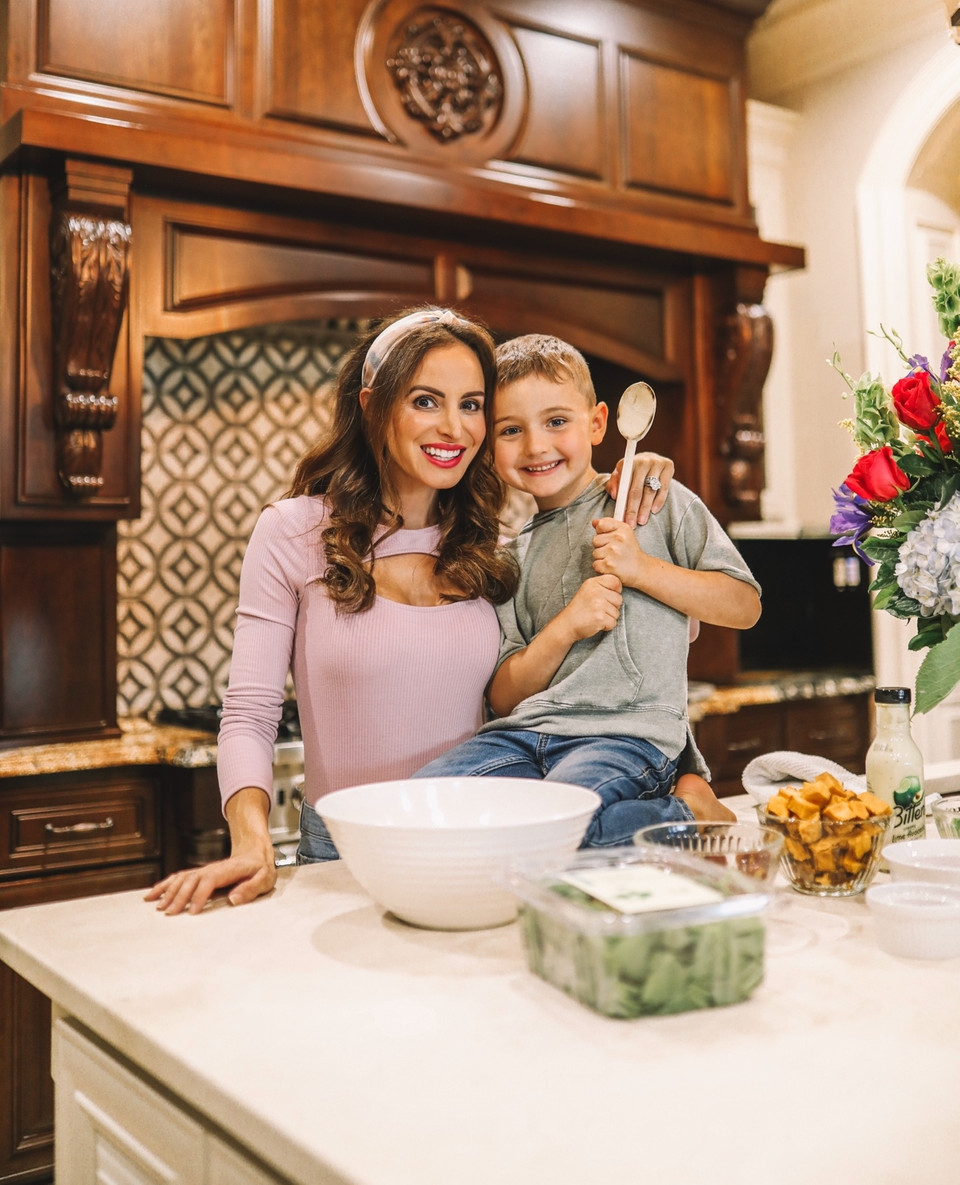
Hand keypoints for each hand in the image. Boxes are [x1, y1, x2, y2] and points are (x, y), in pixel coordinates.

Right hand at [144, 786, 276, 913]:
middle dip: (178, 897)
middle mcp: (211, 869)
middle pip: (191, 881)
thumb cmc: (260, 868)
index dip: (199, 896)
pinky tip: (153, 894)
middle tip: (169, 913)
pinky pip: (178, 878)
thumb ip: (251, 888)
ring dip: (168, 891)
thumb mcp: (264, 878)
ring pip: (181, 879)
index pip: (209, 881)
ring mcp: (204, 870)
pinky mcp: (199, 874)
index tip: (192, 912)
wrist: (255, 853)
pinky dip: (164, 885)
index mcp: (227, 870)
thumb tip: (233, 899)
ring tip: (157, 906)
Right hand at [562, 574, 622, 639]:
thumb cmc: (579, 609)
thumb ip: (601, 586)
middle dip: (612, 607)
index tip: (606, 597)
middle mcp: (596, 592)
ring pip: (617, 612)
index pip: (616, 582)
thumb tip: (619, 588)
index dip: (615, 591)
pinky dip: (607, 626)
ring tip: (596, 616)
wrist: (567, 624)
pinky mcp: (600, 617)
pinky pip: (613, 622)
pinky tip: (596, 623)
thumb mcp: (587, 590)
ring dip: (609, 617)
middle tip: (598, 609)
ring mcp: (598, 604)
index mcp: (593, 583)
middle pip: (619, 599)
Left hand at [592, 517, 646, 587]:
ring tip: (613, 559)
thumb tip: (594, 522)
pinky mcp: (609, 565)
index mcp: (623, 529)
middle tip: (614, 552)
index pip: (601, 524)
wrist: (640, 569)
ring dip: (601, 558)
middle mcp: (619, 539)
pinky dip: (601, 567)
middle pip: (595, 540)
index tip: (610, 539)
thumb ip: (608, 525)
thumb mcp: (624, 534)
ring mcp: (613, 552)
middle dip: (602, 547)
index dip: (602, 532)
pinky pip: (595, 564)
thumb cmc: (631, 552)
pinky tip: (611, 566)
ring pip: (595, 553)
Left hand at [606, 452, 673, 525]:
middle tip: (632, 524)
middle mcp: (643, 461)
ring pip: (651, 490)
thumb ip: (613, 484)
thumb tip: (615, 495)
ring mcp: (657, 463)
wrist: (649, 459)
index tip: (622, 518)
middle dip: (634, 509)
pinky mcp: (668, 466)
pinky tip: (654, 511)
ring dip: (646, 507)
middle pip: (637, 489)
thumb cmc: (631, 472)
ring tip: (642, 521)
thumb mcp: (619, 475)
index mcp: (628, 462)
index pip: (624, 485)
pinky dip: (659, 501)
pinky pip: (664, 488)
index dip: (623, 503)